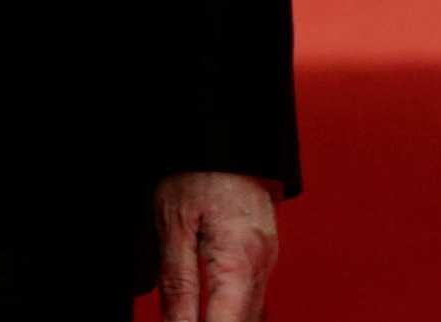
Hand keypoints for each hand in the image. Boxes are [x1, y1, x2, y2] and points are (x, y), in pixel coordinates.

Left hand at [153, 170, 277, 321]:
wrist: (225, 138)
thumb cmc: (198, 171)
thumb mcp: (173, 227)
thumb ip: (178, 286)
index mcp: (240, 258)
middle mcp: (261, 262)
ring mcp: (266, 259)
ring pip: (251, 315)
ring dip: (225, 321)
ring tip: (195, 319)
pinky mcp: (262, 255)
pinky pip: (253, 298)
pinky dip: (234, 313)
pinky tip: (216, 314)